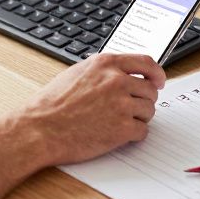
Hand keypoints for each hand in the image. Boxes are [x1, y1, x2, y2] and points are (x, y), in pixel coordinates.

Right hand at [18, 53, 165, 166]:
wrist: (40, 128)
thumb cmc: (52, 103)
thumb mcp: (77, 73)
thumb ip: (103, 70)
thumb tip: (123, 73)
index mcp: (106, 64)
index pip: (146, 63)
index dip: (156, 74)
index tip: (159, 81)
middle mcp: (116, 81)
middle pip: (150, 90)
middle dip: (143, 101)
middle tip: (131, 109)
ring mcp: (121, 105)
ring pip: (149, 111)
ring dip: (138, 118)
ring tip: (117, 122)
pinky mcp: (122, 129)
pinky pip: (142, 131)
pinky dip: (133, 135)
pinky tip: (116, 135)